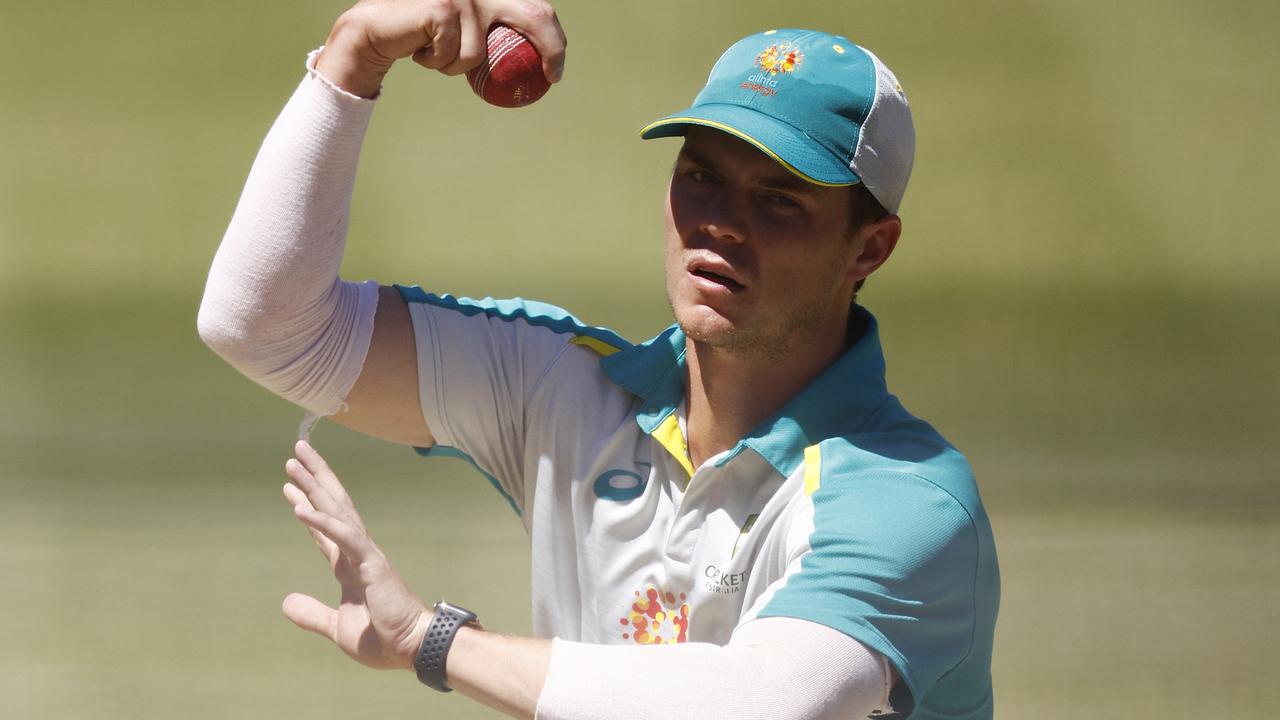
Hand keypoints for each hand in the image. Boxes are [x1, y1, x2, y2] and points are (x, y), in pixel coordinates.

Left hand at [281, 440, 428, 669]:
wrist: (411, 648)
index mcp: (350, 567)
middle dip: (313, 479)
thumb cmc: (383, 639)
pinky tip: (300, 507)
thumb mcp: (337, 628)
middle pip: (332, 506)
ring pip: (337, 510)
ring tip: (295, 462)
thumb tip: (286, 603)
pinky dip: (322, 522)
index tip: (290, 487)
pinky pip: (343, 537)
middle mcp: (357, 553)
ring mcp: (365, 554)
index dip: (307, 507)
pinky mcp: (371, 563)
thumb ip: (312, 613)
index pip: (324, 529)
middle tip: (295, 454)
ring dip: (315, 485)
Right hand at [316, 0, 566, 96]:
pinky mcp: (445, 7)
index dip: (554, 39)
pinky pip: (457, 56)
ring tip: (436, 54)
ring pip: (481, 53)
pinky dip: (439, 63)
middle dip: (552, 47)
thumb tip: (534, 64)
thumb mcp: (466, 34)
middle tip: (552, 77)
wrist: (378, 30)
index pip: (537, 8)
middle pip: (534, 15)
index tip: (555, 70)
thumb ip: (494, 35)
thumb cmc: (425, 36)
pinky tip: (422, 50)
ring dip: (457, 68)